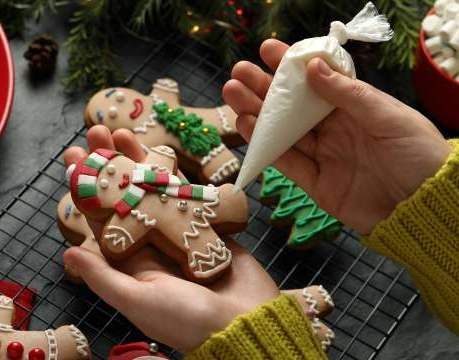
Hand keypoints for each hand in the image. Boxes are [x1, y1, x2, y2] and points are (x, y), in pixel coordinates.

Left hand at [62, 125, 278, 351]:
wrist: (247, 323)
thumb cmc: (188, 321)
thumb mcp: (139, 301)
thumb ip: (105, 278)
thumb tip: (67, 253)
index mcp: (130, 263)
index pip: (101, 218)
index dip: (87, 188)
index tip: (73, 159)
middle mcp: (151, 244)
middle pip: (124, 196)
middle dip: (109, 165)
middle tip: (95, 132)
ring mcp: (179, 232)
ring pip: (153, 189)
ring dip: (138, 160)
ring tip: (121, 132)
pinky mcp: (206, 225)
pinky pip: (187, 193)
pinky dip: (175, 172)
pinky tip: (161, 149)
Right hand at [223, 40, 451, 233]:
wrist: (423, 209)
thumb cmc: (417, 155)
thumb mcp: (388, 117)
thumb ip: (348, 94)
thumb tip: (314, 66)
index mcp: (354, 108)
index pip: (317, 82)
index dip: (292, 66)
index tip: (268, 50)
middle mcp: (334, 129)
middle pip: (292, 106)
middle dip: (264, 88)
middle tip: (238, 73)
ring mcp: (323, 156)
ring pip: (283, 131)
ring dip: (256, 113)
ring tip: (231, 94)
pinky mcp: (315, 183)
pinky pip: (286, 161)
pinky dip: (265, 145)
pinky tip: (246, 125)